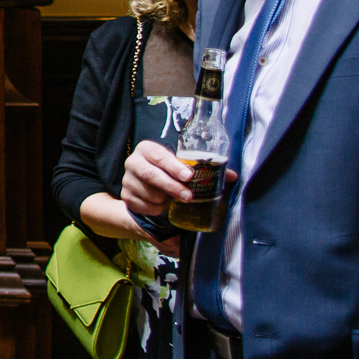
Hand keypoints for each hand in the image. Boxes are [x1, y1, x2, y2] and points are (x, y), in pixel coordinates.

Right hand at [122, 141, 237, 219]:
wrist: (141, 184)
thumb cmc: (168, 171)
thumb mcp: (181, 166)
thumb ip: (204, 170)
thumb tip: (232, 176)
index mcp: (147, 150)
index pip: (160, 156)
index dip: (174, 166)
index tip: (189, 176)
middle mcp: (133, 162)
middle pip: (151, 175)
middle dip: (172, 187)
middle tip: (189, 197)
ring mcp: (128, 180)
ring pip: (150, 194)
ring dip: (166, 201)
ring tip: (174, 199)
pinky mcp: (126, 196)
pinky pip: (145, 207)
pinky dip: (157, 209)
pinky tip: (163, 206)